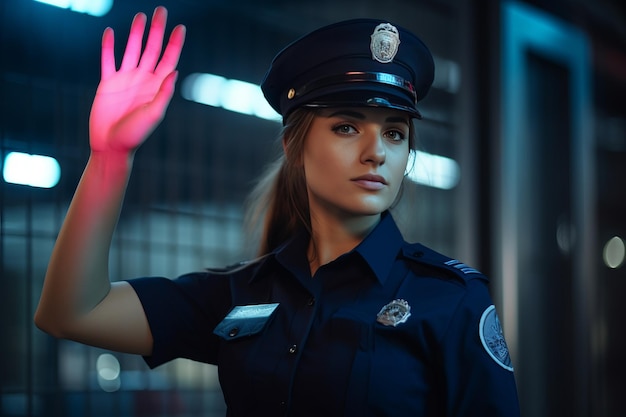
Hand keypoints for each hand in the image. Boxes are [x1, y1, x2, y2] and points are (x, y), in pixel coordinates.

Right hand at [89, 6, 185, 152]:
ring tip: (141, 17)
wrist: (111, 147)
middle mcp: (143, 80)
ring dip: (136, 34)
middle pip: (152, 49)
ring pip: (132, 50)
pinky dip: (108, 46)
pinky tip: (110, 32)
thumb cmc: (135, 135)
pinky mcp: (107, 83)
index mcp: (157, 87)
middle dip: (157, 31)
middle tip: (161, 11)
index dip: (175, 44)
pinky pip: (108, 60)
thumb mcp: (154, 114)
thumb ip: (164, 93)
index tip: (180, 27)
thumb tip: (174, 71)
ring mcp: (125, 80)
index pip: (169, 60)